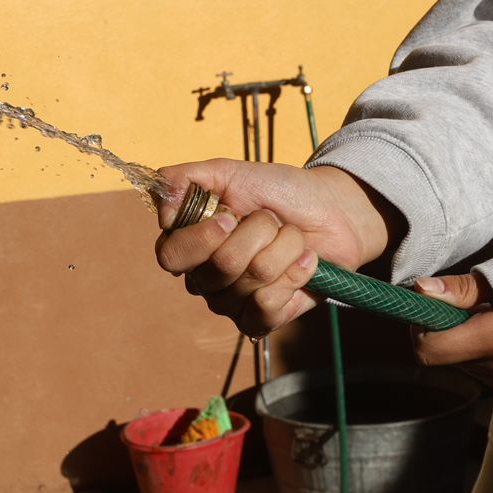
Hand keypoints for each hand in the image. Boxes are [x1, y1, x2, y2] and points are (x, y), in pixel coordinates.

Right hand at [154, 159, 398, 336]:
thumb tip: (162, 212)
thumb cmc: (278, 191)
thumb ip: (185, 179)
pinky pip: (267, 306)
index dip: (201, 238)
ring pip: (253, 281)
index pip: (171, 256)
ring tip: (292, 237)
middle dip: (259, 233)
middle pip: (221, 267)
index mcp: (190, 245)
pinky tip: (305, 261)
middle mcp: (205, 279)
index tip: (231, 216)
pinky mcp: (261, 320)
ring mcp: (232, 303)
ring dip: (284, 247)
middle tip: (271, 220)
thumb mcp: (229, 172)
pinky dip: (295, 274)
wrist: (330, 209)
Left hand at [411, 274, 492, 399]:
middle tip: (470, 308)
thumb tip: (418, 291)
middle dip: (446, 332)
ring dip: (466, 343)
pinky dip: (484, 355)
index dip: (420, 328)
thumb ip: (459, 290)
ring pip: (463, 365)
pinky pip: (484, 373)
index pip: (428, 350)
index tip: (433, 307)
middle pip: (445, 357)